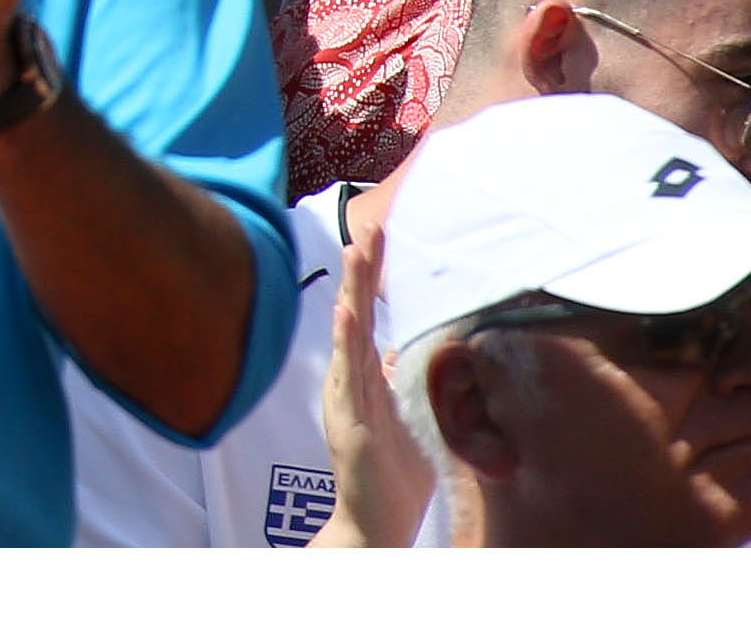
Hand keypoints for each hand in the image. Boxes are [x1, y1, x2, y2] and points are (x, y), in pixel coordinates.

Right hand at [313, 217, 429, 547]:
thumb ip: (397, 383)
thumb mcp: (405, 418)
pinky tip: (345, 314)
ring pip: (349, 336)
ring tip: (355, 255)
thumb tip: (396, 348)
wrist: (376, 523)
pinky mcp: (348, 422)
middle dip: (362, 272)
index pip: (367, 318)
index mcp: (365, 379)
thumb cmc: (392, 476)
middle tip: (369, 227)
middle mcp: (351, 382)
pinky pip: (347, 376)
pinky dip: (345, 342)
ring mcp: (346, 400)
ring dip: (352, 294)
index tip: (378, 239)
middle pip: (355, 316)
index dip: (371, 281)